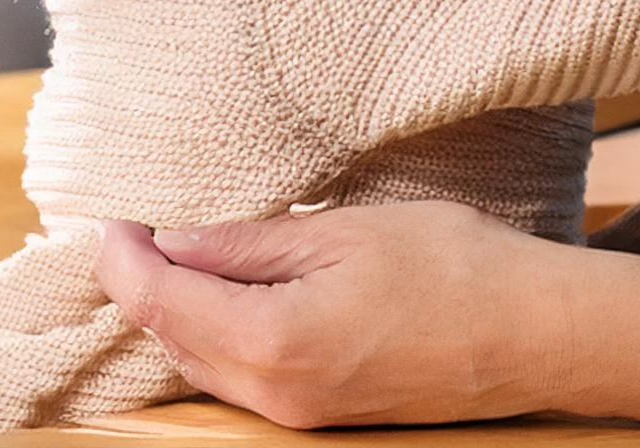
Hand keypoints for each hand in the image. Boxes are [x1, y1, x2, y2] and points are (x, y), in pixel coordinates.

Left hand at [94, 202, 572, 427]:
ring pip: (204, 364)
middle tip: (132, 232)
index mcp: (271, 340)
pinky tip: (229, 294)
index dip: (122, 260)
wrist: (532, 332)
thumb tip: (175, 241)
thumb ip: (253, 242)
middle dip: (141, 288)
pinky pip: (242, 378)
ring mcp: (296, 415)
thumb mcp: (346, 232)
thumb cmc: (453, 266)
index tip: (107, 222)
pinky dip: (218, 335)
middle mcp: (271, 394)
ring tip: (174, 254)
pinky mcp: (321, 417)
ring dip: (178, 313)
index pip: (160, 301)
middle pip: (172, 340)